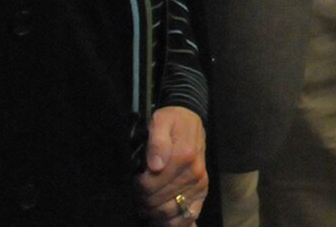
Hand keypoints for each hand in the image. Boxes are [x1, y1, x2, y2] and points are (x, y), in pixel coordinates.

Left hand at [135, 106, 206, 223]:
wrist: (191, 119)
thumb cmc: (173, 121)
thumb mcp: (161, 121)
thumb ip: (157, 141)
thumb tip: (154, 165)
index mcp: (183, 156)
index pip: (151, 184)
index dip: (136, 187)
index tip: (132, 181)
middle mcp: (194, 172)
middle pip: (158, 200)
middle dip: (142, 201)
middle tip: (135, 195)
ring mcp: (200, 184)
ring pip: (171, 211)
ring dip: (153, 213)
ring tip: (144, 206)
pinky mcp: (202, 191)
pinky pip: (189, 215)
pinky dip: (174, 222)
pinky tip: (162, 220)